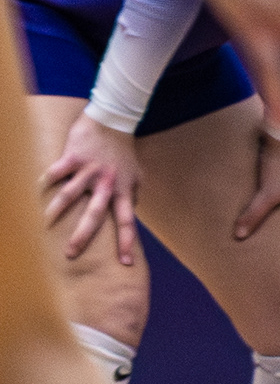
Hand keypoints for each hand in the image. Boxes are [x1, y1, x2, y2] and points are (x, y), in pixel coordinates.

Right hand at [42, 112, 141, 265]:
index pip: (126, 220)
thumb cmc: (123, 151)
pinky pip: (58, 171)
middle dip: (83, 235)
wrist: (114, 119)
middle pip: (95, 214)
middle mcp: (106, 182)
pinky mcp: (75, 156)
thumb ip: (132, 194)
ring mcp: (90, 169)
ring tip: (45, 225)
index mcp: (122, 189)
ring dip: (56, 210)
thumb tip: (130, 212)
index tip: (125, 264)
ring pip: (70, 194)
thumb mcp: (136, 173)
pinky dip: (48, 179)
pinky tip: (40, 187)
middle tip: (71, 254)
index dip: (126, 242)